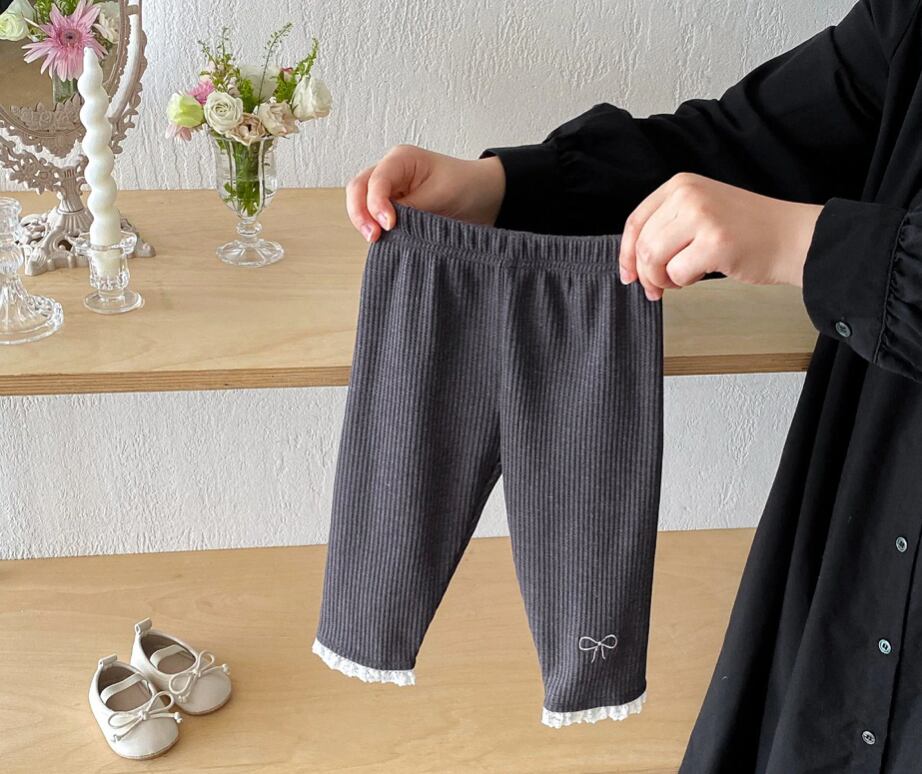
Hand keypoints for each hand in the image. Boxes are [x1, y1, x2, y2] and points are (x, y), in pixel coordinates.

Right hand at [346, 145, 505, 241]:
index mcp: (401, 159)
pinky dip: (374, 228)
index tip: (389, 225)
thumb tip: (387, 225)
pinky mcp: (393, 208)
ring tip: (378, 240)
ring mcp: (389, 190)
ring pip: (360, 203)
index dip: (376, 204)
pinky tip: (384, 241)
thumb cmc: (465, 186)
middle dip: (360, 213)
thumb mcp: (439, 196)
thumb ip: (411, 208)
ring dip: (365, 222)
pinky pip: (374, 217)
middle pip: (358, 189)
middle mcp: (390, 172)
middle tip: (373, 237)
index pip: (375, 180)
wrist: (483, 197)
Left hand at [619, 173, 822, 299]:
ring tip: (681, 279)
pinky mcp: (714, 243)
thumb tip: (632, 260)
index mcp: (681, 184)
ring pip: (653, 259)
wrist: (792, 237)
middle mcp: (689, 195)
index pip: (635, 222)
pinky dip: (684, 282)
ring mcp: (702, 217)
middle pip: (642, 244)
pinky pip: (677, 273)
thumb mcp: (702, 210)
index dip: (625, 254)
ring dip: (663, 279)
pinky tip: (702, 273)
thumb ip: (668, 225)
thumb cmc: (747, 231)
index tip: (628, 274)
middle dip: (646, 274)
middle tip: (658, 288)